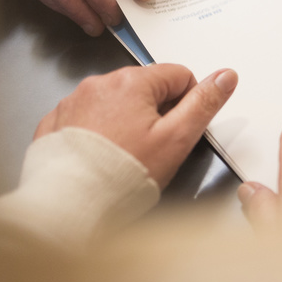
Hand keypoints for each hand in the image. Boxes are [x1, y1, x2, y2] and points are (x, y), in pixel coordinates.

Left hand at [34, 64, 238, 188]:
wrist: (68, 206)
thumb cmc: (122, 175)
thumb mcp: (177, 139)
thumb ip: (204, 103)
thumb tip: (225, 76)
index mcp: (131, 82)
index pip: (179, 75)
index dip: (187, 104)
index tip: (177, 131)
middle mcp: (98, 84)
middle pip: (146, 88)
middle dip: (155, 113)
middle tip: (153, 148)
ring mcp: (73, 103)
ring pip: (116, 103)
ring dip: (126, 121)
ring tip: (125, 156)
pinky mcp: (56, 123)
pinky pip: (88, 118)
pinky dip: (98, 133)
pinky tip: (101, 157)